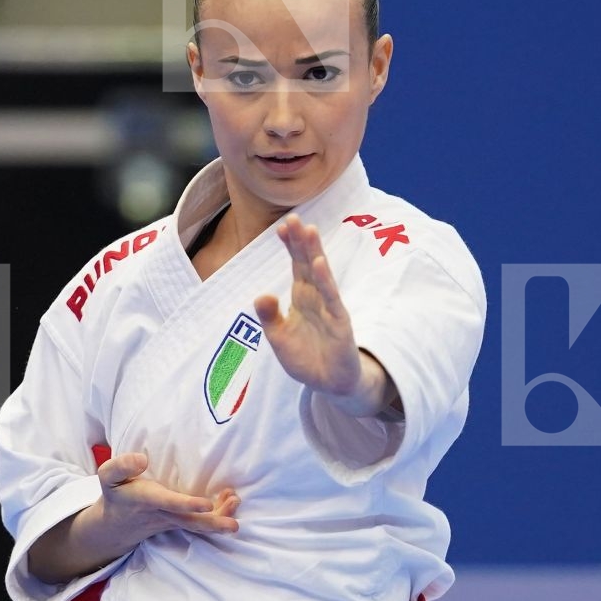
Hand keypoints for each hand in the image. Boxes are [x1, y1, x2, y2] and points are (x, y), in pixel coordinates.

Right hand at [87, 451, 239, 547]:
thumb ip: (121, 466)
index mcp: (145, 500)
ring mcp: (172, 522)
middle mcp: (161, 514)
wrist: (115, 526)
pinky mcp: (179, 524)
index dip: (186, 504)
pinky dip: (217, 516)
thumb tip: (142, 459)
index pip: (167, 503)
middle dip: (212, 523)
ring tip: (236, 502)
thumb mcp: (108, 477)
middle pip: (190, 523)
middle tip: (233, 524)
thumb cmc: (116, 494)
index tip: (206, 504)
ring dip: (219, 519)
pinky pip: (199, 525)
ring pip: (198, 526)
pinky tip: (231, 502)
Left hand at [254, 215, 363, 396]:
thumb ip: (269, 317)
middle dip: (301, 241)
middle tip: (294, 216)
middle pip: (308, 264)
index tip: (282, 225)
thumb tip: (261, 295)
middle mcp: (317, 298)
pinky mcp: (340, 323)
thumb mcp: (278, 338)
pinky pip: (332, 299)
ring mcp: (329, 308)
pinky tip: (320, 264)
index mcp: (302, 298)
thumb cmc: (307, 358)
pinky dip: (326, 281)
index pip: (296, 266)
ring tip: (309, 231)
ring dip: (315, 253)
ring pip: (321, 276)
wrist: (330, 383)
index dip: (290, 246)